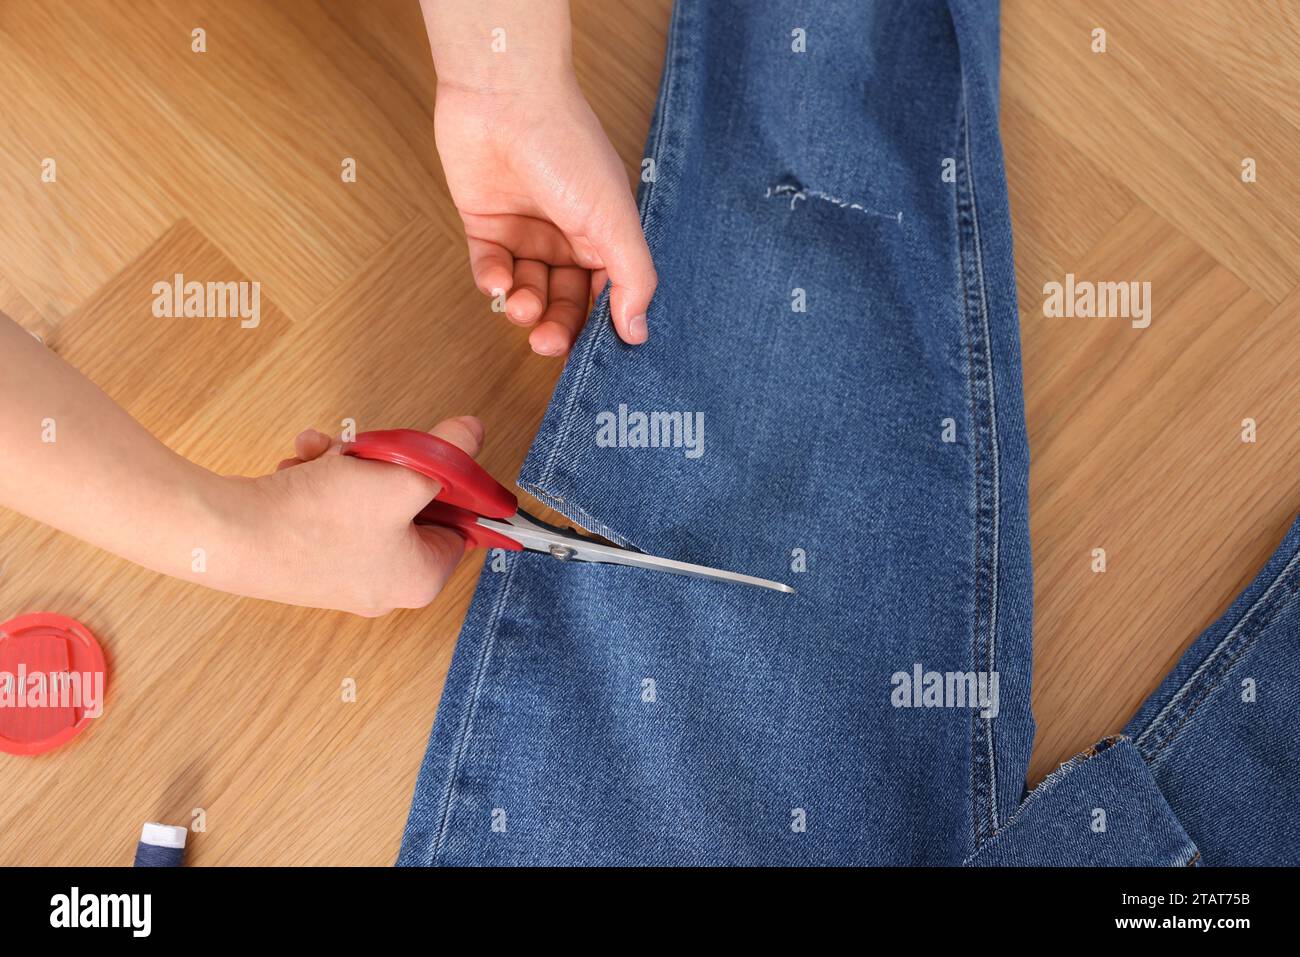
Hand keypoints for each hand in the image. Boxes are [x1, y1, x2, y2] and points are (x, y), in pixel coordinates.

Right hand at [229, 416, 485, 616]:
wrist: (231, 535)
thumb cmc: (318, 520)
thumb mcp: (400, 476)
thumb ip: (445, 456)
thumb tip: (471, 433)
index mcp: (419, 580)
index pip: (460, 526)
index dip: (450, 484)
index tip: (433, 456)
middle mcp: (384, 586)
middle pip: (408, 508)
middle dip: (386, 465)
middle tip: (370, 449)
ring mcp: (342, 575)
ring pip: (365, 500)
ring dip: (348, 466)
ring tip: (325, 455)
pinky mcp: (307, 561)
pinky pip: (330, 510)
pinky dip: (318, 480)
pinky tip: (299, 466)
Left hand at [435, 76, 656, 355]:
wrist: (505, 98)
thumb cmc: (568, 148)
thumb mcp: (614, 221)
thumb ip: (632, 279)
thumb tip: (639, 333)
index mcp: (604, 235)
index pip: (606, 296)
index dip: (599, 326)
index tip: (592, 352)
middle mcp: (567, 237)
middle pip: (565, 301)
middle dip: (557, 326)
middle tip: (546, 342)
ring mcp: (526, 231)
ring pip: (527, 291)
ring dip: (524, 307)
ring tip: (521, 307)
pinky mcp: (486, 225)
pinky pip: (490, 269)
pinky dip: (493, 283)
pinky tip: (498, 283)